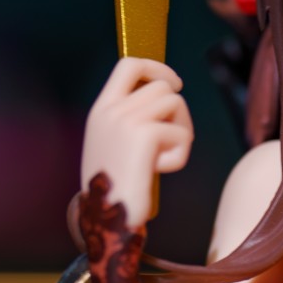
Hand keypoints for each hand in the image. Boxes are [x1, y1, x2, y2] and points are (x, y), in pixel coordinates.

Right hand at [80, 58, 192, 228]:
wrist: (106, 218)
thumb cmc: (117, 188)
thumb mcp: (114, 145)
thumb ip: (131, 119)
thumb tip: (166, 96)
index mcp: (101, 109)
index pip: (129, 65)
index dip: (157, 68)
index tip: (174, 83)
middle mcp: (110, 110)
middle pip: (162, 86)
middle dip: (178, 112)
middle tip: (174, 140)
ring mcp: (125, 120)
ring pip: (175, 103)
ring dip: (181, 131)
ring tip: (164, 157)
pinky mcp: (143, 135)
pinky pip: (181, 134)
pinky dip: (179, 155)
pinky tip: (160, 170)